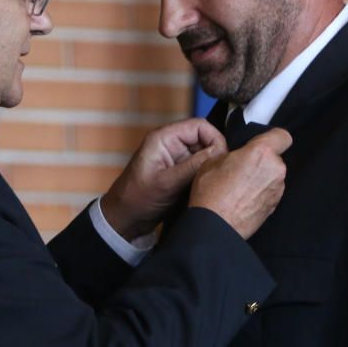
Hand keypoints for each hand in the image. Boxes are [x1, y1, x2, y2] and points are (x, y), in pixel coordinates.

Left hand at [101, 118, 226, 240]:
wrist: (125, 220)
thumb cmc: (136, 199)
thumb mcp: (167, 183)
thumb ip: (194, 166)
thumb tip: (220, 152)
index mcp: (164, 138)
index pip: (200, 126)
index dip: (215, 139)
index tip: (222, 158)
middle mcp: (172, 144)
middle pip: (205, 139)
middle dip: (215, 154)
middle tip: (220, 172)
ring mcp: (177, 159)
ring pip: (205, 155)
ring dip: (211, 166)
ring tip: (214, 181)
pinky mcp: (180, 173)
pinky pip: (200, 168)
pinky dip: (206, 176)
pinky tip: (208, 187)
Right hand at [189, 127, 291, 238]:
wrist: (215, 226)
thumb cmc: (212, 195)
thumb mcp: (212, 161)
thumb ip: (233, 153)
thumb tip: (237, 156)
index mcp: (260, 153)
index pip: (282, 135)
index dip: (273, 137)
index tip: (265, 141)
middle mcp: (274, 170)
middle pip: (274, 157)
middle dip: (260, 160)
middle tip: (241, 167)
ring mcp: (277, 189)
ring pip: (272, 175)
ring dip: (260, 177)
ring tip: (239, 186)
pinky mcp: (274, 205)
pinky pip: (269, 191)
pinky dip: (260, 192)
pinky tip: (242, 198)